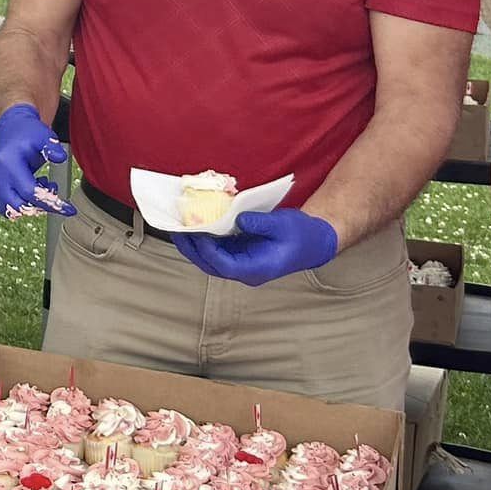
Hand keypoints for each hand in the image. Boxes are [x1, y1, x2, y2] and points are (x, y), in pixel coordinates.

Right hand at [0, 103, 75, 218]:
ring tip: (39, 185)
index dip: (52, 203)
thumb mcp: (43, 136)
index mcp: (7, 162)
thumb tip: (60, 157)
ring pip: (12, 211)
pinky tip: (27, 189)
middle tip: (53, 189)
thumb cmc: (28, 134)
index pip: (30, 192)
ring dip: (30, 206)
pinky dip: (19, 205)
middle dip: (42, 206)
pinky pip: (5, 209)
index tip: (69, 209)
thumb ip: (52, 146)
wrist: (9, 130)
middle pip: (21, 206)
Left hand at [173, 209, 337, 286]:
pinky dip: (205, 240)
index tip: (197, 233)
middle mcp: (246, 270)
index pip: (224, 265)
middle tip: (176, 229)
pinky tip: (196, 225)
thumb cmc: (301, 234)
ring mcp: (241, 264)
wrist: (314, 241)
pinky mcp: (239, 255)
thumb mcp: (283, 224)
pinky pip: (216, 250)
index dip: (207, 250)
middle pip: (211, 264)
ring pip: (210, 259)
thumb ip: (259, 223)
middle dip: (192, 248)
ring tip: (180, 226)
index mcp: (257, 269)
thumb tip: (237, 218)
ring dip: (194, 244)